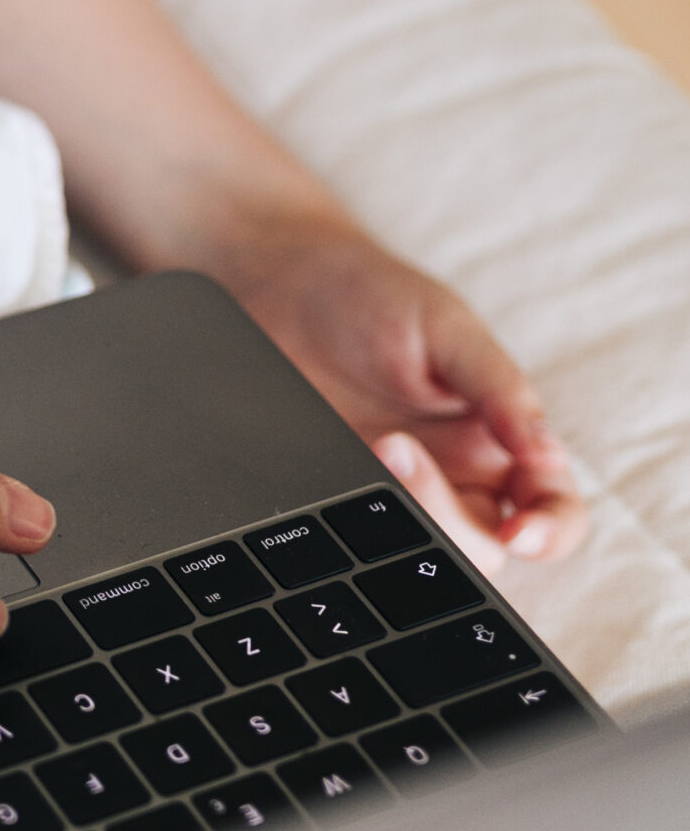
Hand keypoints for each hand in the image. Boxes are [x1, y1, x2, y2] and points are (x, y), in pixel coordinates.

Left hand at [201, 207, 585, 572]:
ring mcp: (394, 487)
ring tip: (372, 445)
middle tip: (398, 446)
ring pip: (421, 549)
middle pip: (484, 545)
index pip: (552, 508)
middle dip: (451, 518)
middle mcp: (455, 474)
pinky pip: (356, 532)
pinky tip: (339, 485)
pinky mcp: (339, 489)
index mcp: (502, 439)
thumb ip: (501, 392)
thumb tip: (548, 456)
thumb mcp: (447, 330)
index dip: (550, 533)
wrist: (278, 281)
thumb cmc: (374, 294)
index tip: (521, 533)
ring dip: (405, 515)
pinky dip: (354, 524)